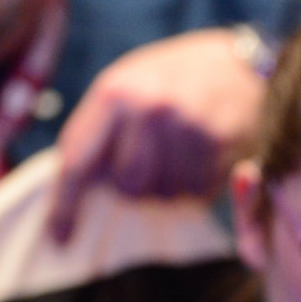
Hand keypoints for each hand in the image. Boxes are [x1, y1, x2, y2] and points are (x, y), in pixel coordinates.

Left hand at [49, 27, 264, 241]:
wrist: (240, 63)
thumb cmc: (174, 78)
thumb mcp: (127, 85)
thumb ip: (102, 130)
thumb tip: (85, 189)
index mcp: (115, 93)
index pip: (78, 162)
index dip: (65, 206)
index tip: (60, 238)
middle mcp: (149, 110)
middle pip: (126, 188)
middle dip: (134, 185)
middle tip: (150, 161)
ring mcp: (188, 128)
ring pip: (163, 196)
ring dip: (168, 186)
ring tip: (179, 153)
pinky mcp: (221, 145)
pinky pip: (197, 192)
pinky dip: (196, 185)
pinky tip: (202, 157)